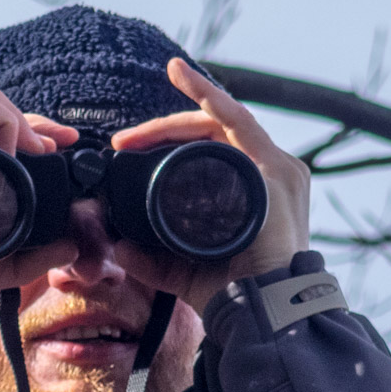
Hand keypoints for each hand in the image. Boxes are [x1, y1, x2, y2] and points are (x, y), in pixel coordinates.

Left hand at [108, 58, 311, 314]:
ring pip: (222, 120)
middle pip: (211, 131)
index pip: (210, 147)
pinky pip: (240, 123)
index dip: (168, 139)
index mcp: (250, 190)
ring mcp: (275, 168)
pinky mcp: (275, 170)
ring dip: (183, 107)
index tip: (128, 144)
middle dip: (163, 129)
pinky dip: (213, 99)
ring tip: (157, 98)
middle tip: (124, 140)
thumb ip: (150, 258)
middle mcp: (267, 172)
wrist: (261, 310)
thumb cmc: (231, 291)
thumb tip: (116, 247)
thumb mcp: (180, 269)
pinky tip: (191, 81)